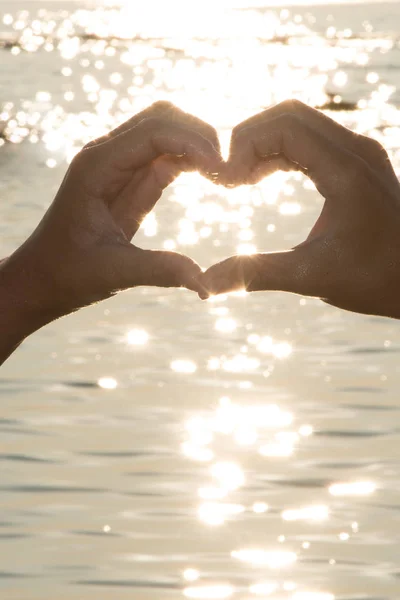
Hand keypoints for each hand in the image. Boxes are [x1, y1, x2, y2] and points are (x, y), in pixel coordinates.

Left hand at [0, 102, 220, 361]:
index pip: (152, 133)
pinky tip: (210, 175)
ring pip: (163, 131)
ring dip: (195, 143)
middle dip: (198, 134)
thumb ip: (160, 271)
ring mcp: (115, 165)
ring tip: (224, 170)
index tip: (222, 167)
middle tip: (229, 166)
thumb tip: (204, 284)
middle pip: (160, 118)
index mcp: (96, 168)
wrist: (42, 279)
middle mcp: (104, 156)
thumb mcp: (114, 273)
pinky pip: (162, 156)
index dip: (192, 142)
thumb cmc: (67, 274)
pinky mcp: (126, 180)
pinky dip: (188, 160)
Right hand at [202, 100, 399, 318]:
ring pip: (299, 124)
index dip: (244, 144)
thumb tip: (207, 282)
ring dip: (263, 145)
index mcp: (346, 171)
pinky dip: (280, 153)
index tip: (225, 182)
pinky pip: (310, 141)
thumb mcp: (311, 277)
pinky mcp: (356, 165)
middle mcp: (355, 151)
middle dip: (248, 140)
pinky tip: (261, 178)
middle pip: (288, 115)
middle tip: (227, 179)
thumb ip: (256, 273)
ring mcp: (358, 154)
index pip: (284, 125)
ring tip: (239, 181)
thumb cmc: (376, 279)